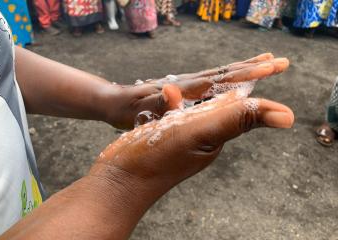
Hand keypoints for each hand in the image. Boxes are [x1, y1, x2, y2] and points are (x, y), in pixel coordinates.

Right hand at [91, 82, 293, 206]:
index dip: (251, 84)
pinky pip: (176, 112)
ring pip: (199, 106)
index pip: (241, 105)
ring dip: (205, 91)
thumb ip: (236, 119)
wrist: (118, 180)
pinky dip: (178, 100)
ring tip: (216, 80)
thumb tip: (288, 116)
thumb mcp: (200, 133)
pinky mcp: (162, 135)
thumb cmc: (156, 158)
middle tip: (248, 69)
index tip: (268, 66)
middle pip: (223, 104)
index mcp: (216, 134)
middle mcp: (202, 135)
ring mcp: (181, 136)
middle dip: (234, 84)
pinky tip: (172, 94)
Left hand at [106, 53, 288, 128]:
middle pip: (225, 72)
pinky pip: (211, 83)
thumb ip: (156, 103)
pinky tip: (234, 83)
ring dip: (243, 69)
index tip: (270, 67)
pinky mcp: (183, 90)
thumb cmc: (126, 109)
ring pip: (220, 75)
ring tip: (263, 64)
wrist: (113, 101)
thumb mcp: (139, 110)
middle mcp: (188, 83)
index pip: (219, 79)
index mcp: (183, 89)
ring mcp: (186, 85)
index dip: (244, 74)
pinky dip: (227, 79)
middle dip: (252, 67)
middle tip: (279, 61)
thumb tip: (172, 94)